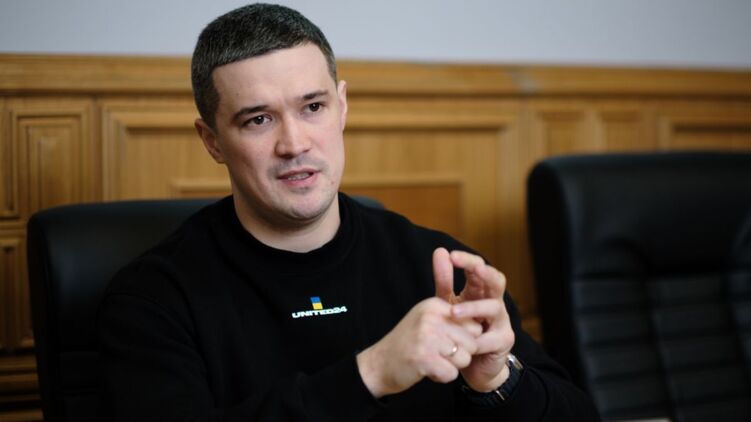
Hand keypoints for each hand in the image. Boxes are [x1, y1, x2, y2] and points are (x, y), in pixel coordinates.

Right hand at [356, 297, 484, 397]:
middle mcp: (431, 317)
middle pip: (472, 342)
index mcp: (434, 305)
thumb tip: (481, 323)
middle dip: (459, 354)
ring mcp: (426, 337)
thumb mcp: (427, 320)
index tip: (444, 341)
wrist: (378, 364)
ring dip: (450, 366)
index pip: (473, 324)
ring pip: (464, 359)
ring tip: (431, 360)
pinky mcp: (423, 358)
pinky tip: (426, 369)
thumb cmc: (408, 344)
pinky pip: (452, 373)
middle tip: (436, 353)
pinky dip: (442, 377)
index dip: (464, 339)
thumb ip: (453, 318)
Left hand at [433, 247, 514, 391]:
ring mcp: (502, 321)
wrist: (473, 365)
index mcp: (481, 291)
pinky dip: (476, 339)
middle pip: (497, 280)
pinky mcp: (504, 341)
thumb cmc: (460, 330)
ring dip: (474, 308)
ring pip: (494, 307)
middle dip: (485, 273)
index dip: (467, 260)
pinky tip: (463, 342)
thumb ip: (444, 280)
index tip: (450, 255)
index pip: (479, 268)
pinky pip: (492, 338)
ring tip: (453, 312)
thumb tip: (440, 250)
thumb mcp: (449, 303)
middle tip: (473, 268)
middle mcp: (494, 302)